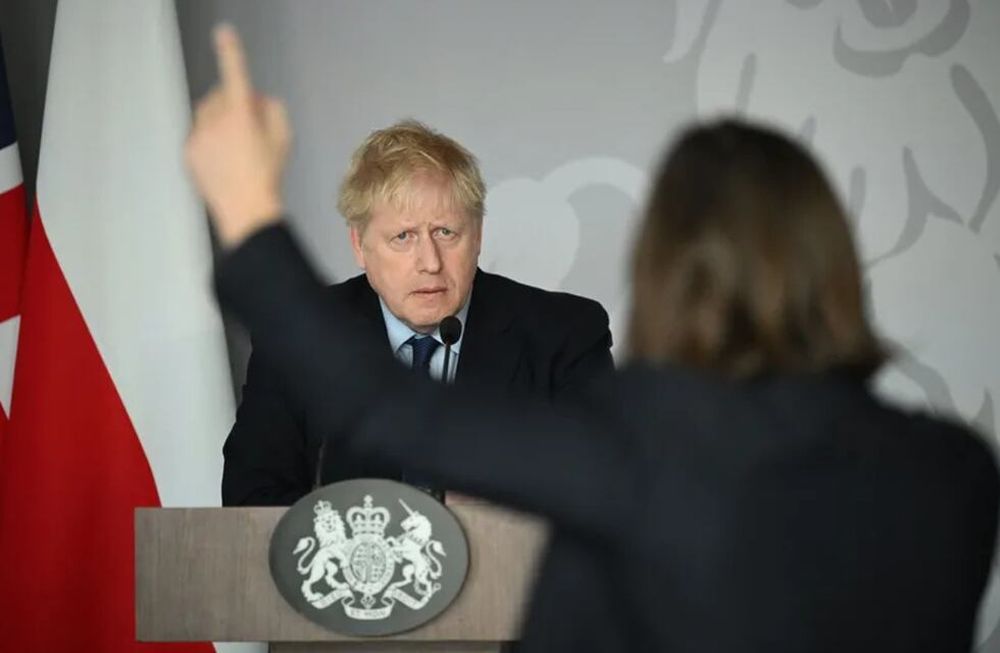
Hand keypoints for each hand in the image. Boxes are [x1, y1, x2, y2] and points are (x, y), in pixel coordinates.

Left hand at [186, 25, 290, 247]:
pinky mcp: (189, 150)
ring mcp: (199, 135)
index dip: (231, 52)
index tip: (224, 33)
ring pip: (207, 114)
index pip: (236, 74)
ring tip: (236, 148)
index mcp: (242, 113)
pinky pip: (199, 133)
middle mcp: (216, 119)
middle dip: (232, 102)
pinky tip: (224, 160)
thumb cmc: (269, 174)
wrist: (246, 210)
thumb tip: (257, 99)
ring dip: (219, 120)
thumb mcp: (284, 138)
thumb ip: (273, 109)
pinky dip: (210, 139)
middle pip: (220, 96)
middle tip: (249, 127)